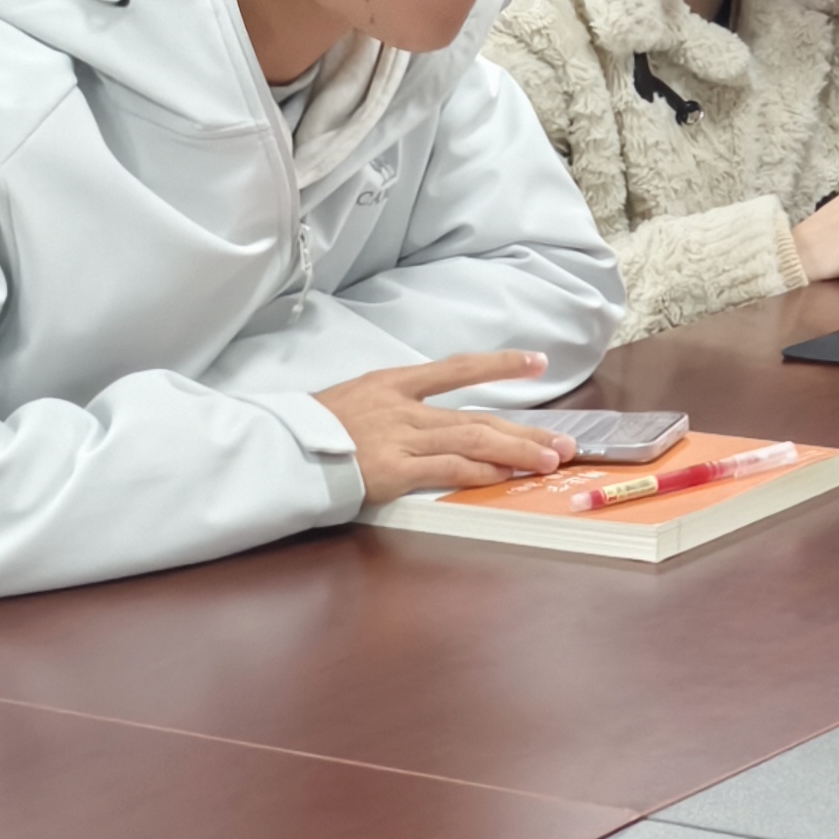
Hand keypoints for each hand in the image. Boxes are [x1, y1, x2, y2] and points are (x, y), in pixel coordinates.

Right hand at [314, 353, 568, 501]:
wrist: (275, 451)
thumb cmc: (305, 431)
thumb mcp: (349, 402)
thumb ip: (387, 410)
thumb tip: (419, 423)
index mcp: (391, 384)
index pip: (456, 369)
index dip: (499, 365)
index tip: (535, 362)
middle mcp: (403, 408)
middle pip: (478, 416)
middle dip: (525, 430)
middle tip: (563, 442)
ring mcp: (400, 438)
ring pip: (473, 439)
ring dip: (516, 452)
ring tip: (549, 461)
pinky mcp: (393, 469)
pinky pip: (448, 468)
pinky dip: (481, 471)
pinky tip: (505, 477)